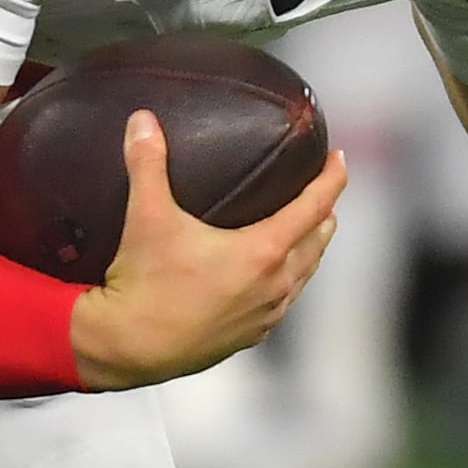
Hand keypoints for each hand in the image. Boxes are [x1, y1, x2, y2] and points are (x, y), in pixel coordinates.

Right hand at [67, 111, 343, 388]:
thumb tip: (143, 120)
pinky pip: (280, 304)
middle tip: (322, 194)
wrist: (128, 347)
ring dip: (308, 250)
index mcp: (263, 252)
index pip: (314, 207)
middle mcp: (274, 285)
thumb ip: (147, 164)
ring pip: (302, 276)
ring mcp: (264, 316)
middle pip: (317, 242)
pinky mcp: (248, 337)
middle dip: (324, 214)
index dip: (331, 180)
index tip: (339, 161)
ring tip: (304, 233)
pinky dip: (285, 282)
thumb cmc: (143, 284)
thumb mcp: (147, 217)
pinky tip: (268, 278)